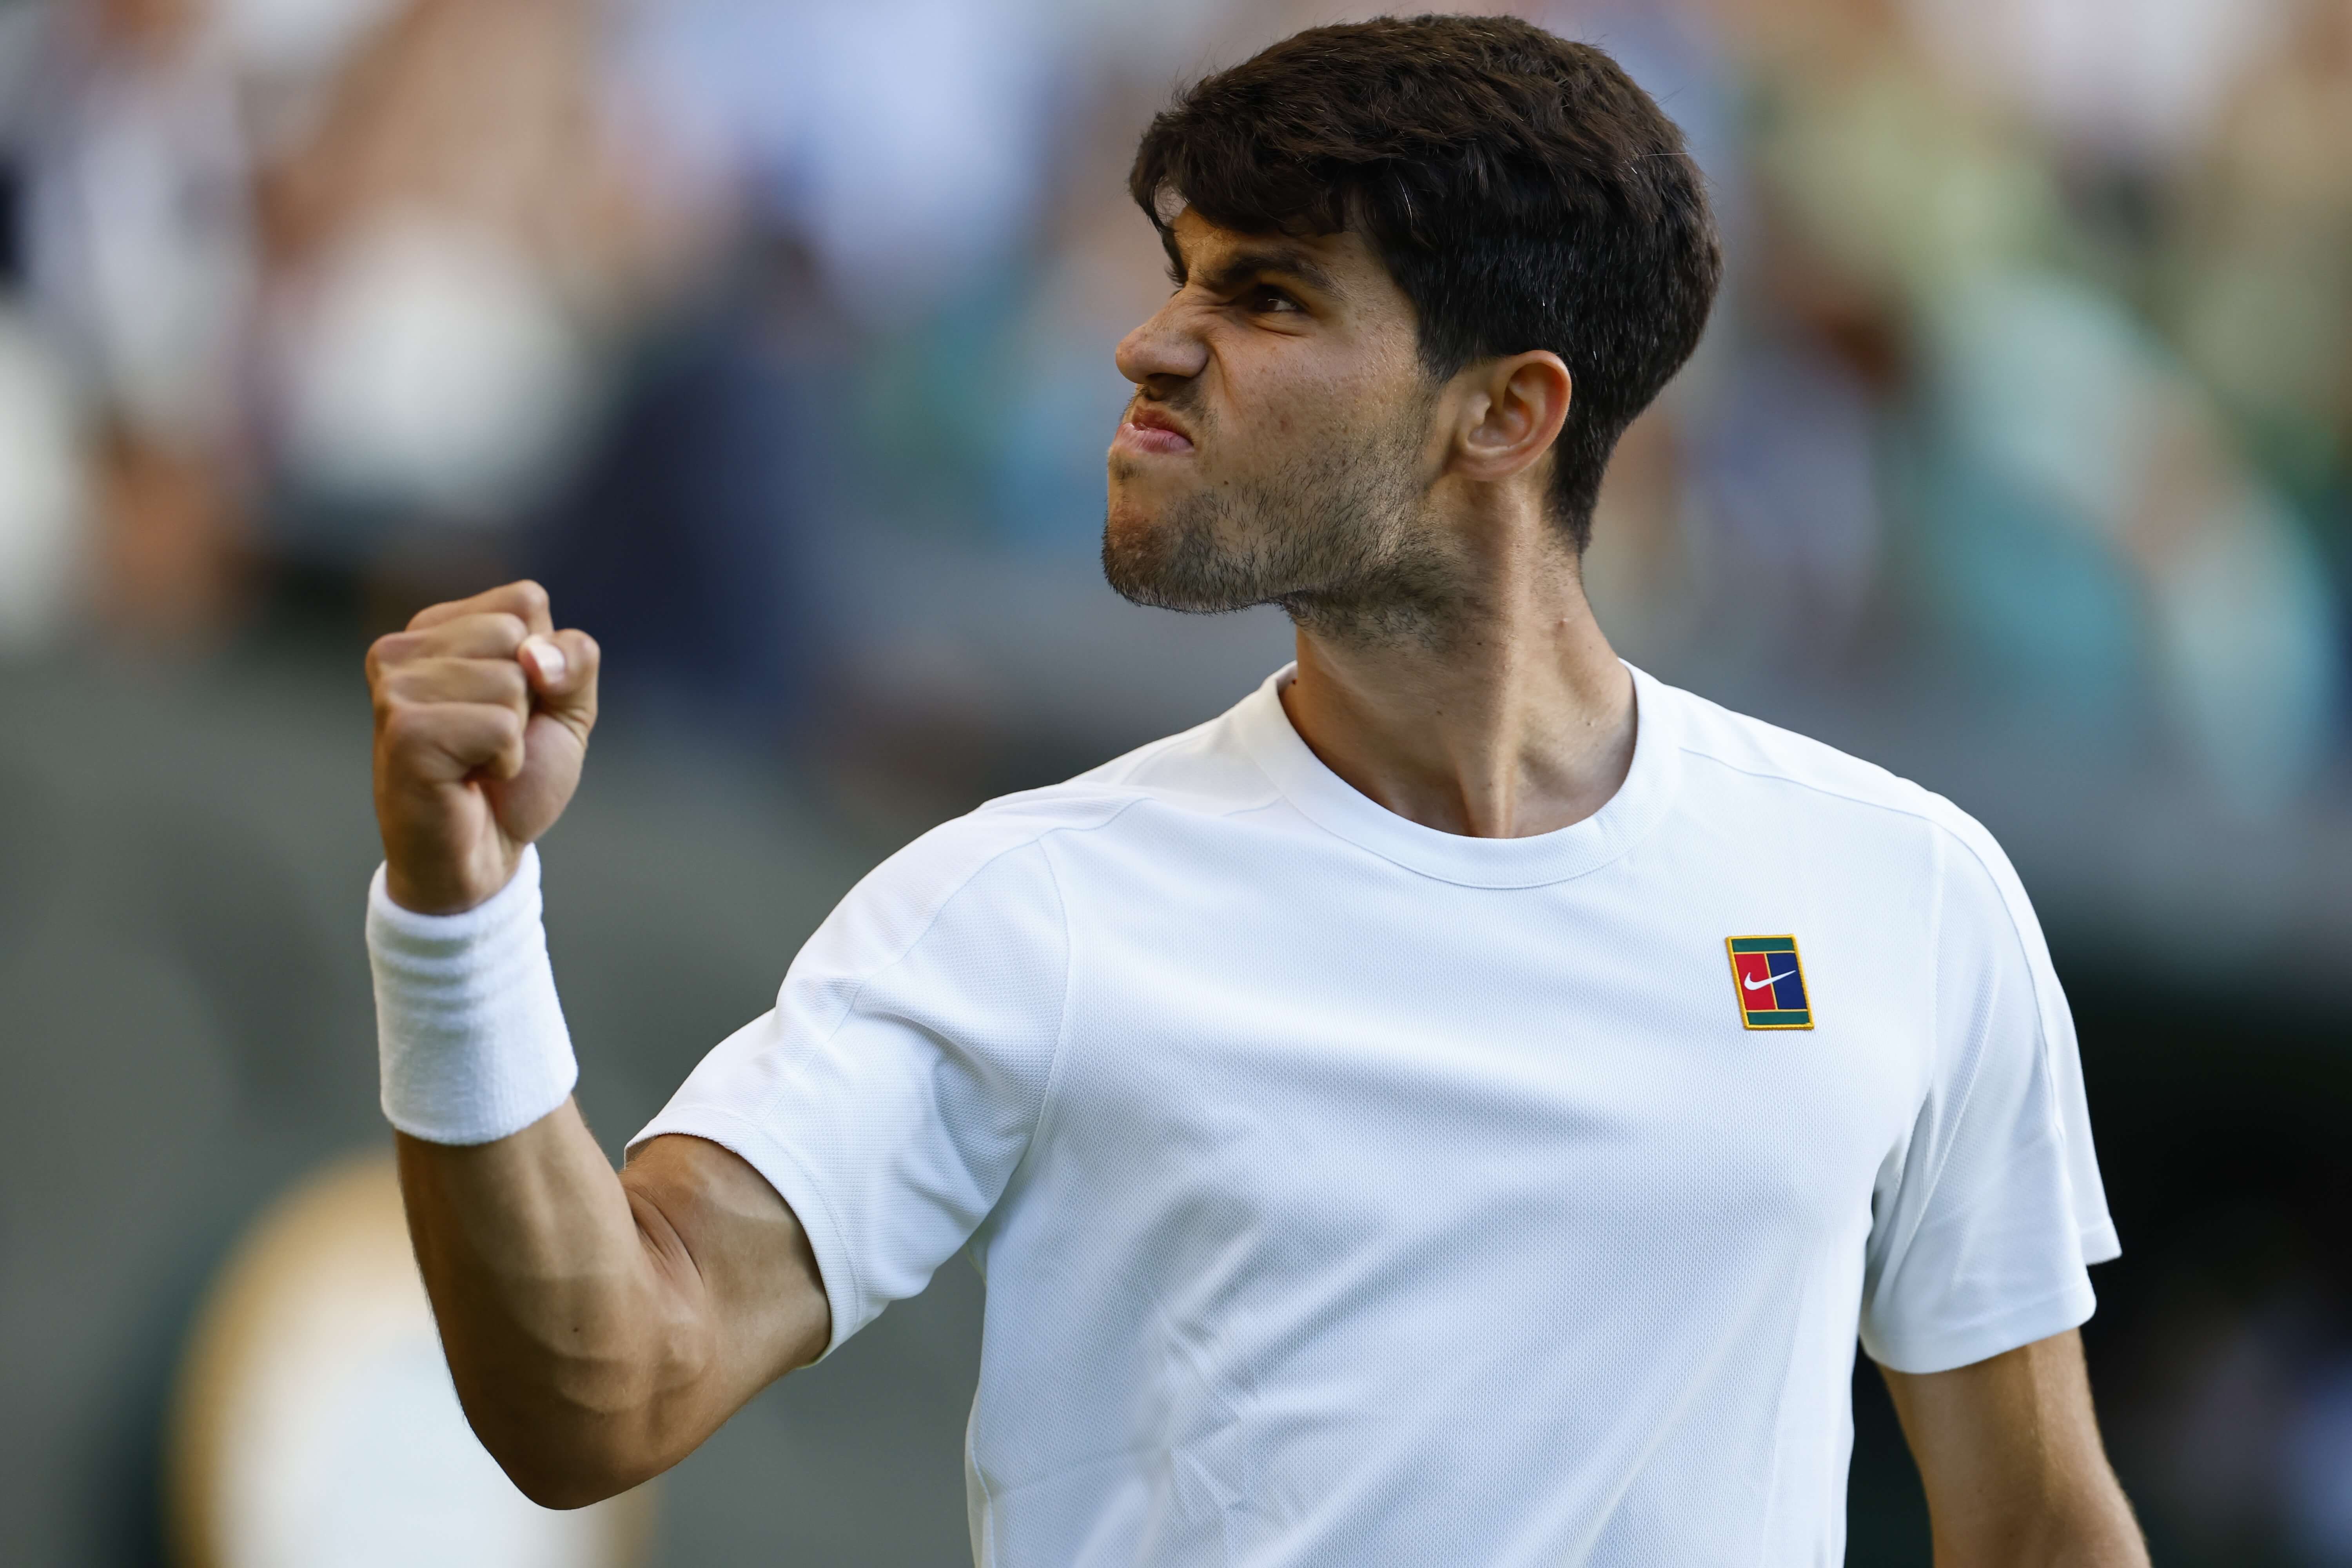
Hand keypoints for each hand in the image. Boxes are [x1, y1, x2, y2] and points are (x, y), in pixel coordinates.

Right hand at [368, 580, 600, 913]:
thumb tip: (536, 655)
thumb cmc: (517, 777)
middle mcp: (402, 648)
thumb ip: (574, 659)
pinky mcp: (402, 731)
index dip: (545, 660)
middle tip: (492, 740)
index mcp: (437, 627)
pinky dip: (504, 760)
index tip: (512, 705)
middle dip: (529, 697)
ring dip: (514, 733)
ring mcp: (395, 687)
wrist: (483, 855)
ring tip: (477, 760)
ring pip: (510, 680)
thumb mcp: (567, 707)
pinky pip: (499, 726)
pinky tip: (470, 778)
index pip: (526, 599)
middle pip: (517, 633)